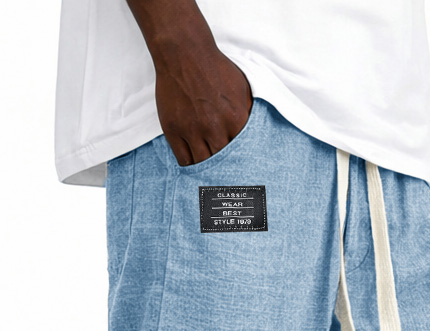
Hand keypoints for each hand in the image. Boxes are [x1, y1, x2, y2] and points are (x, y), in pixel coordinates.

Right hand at [154, 40, 252, 165]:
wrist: (184, 54)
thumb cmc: (215, 69)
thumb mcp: (242, 87)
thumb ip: (249, 112)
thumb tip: (256, 133)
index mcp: (235, 119)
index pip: (242, 154)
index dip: (240, 162)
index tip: (241, 170)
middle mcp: (214, 128)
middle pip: (222, 163)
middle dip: (225, 170)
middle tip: (226, 176)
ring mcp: (191, 130)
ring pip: (202, 163)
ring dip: (207, 167)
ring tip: (210, 171)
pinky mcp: (173, 130)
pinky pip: (183, 159)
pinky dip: (190, 163)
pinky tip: (195, 159)